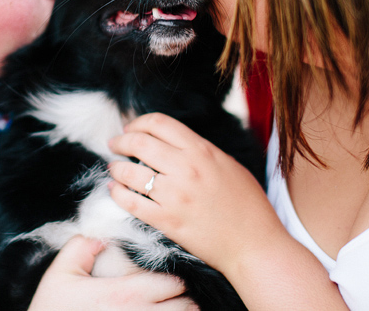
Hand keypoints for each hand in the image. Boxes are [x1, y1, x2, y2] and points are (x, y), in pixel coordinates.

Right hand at [28, 235, 197, 309]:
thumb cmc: (52, 310)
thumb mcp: (60, 274)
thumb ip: (82, 246)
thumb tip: (100, 236)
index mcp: (125, 295)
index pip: (174, 283)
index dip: (175, 279)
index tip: (167, 278)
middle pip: (188, 307)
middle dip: (184, 299)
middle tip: (173, 297)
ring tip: (170, 310)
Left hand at [108, 113, 281, 274]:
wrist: (254, 245)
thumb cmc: (247, 204)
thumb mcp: (228, 164)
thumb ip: (200, 150)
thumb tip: (171, 143)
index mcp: (201, 150)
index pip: (159, 123)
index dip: (138, 122)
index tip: (131, 128)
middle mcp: (185, 168)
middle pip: (139, 142)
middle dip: (121, 141)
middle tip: (115, 144)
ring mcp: (174, 195)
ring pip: (129, 172)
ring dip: (116, 167)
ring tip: (114, 168)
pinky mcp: (167, 221)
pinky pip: (131, 202)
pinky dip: (118, 194)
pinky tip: (115, 190)